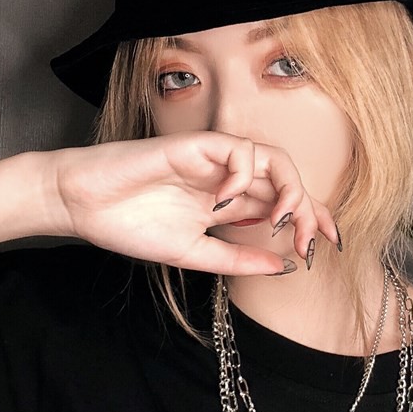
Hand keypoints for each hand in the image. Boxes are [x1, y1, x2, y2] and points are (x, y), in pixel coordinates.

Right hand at [48, 132, 337, 274]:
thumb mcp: (194, 254)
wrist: (85, 208)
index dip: (312, 220)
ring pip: (273, 159)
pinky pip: (240, 149)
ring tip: (283, 221)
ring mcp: (214, 160)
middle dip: (311, 210)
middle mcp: (227, 178)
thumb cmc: (131, 226)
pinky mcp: (197, 144)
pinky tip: (228, 202)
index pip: (283, 204)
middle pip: (288, 181)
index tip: (327, 247)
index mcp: (228, 203)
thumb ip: (237, 260)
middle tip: (313, 241)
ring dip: (290, 189)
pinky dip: (245, 175)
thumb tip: (283, 267)